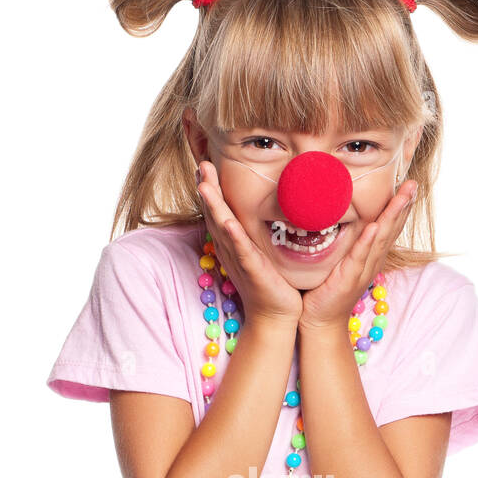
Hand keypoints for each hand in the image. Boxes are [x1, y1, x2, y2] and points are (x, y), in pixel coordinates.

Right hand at [197, 162, 302, 324]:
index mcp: (232, 241)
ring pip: (221, 227)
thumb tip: (266, 205)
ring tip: (203, 183)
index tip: (205, 163)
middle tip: (201, 163)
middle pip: (213, 213)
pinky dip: (234, 236)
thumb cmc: (271, 282)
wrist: (276, 315)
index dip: (210, 187)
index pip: (218, 209)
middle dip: (206, 188)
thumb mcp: (261, 249)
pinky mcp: (251, 270)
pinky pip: (241, 250)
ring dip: (213, 205)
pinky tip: (228, 222)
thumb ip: (257, 229)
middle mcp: (230, 248)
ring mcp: (239, 258)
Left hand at [298, 181, 417, 330]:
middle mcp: (371, 262)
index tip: (407, 184)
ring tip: (403, 196)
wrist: (319, 322)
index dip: (399, 206)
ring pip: (382, 239)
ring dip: (393, 216)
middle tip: (413, 183)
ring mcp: (363, 270)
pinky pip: (360, 256)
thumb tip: (338, 216)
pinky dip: (369, 241)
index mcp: (370, 256)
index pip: (388, 227)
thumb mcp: (338, 261)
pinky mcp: (349, 279)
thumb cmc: (325, 291)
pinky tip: (376, 226)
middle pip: (391, 229)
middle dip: (403, 205)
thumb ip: (344, 242)